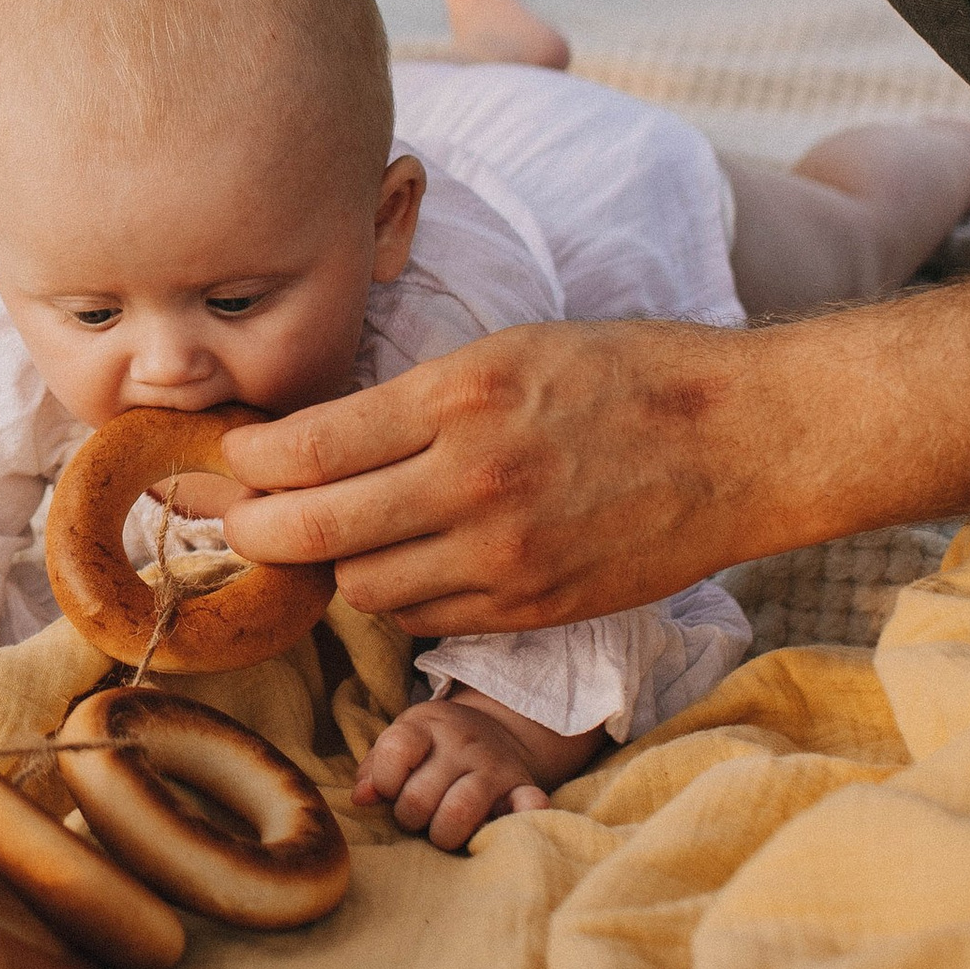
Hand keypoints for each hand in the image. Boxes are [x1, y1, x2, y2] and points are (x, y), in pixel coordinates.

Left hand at [215, 317, 773, 628]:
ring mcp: (505, 557)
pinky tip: (396, 561)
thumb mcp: (507, 350)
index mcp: (459, 398)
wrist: (745, 443)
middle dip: (248, 528)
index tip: (227, 458)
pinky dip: (394, 594)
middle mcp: (473, 483)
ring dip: (328, 563)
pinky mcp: (533, 609)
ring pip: (360, 586)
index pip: (306, 449)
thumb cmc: (625, 377)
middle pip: (311, 531)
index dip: (244, 463)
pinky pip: (423, 618)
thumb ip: (409, 400)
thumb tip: (308, 441)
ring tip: (322, 535)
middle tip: (224, 518)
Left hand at [353, 691, 580, 851]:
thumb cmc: (435, 744)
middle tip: (416, 816)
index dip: (385, 780)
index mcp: (428, 726)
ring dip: (442, 834)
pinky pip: (528, 806)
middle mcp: (463, 744)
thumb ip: (376, 767)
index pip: (397, 750)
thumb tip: (361, 798)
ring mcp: (494, 767)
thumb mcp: (403, 739)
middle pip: (420, 797)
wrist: (497, 728)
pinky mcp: (523, 788)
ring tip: (442, 829)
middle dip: (409, 817)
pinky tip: (499, 828)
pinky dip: (519, 820)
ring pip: (459, 813)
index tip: (390, 789)